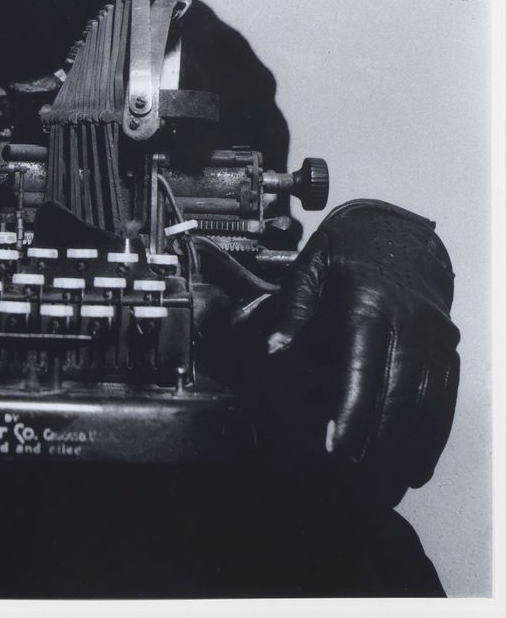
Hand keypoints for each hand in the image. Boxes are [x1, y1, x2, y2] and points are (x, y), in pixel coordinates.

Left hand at [267, 199, 459, 505]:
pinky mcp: (447, 349)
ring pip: (426, 404)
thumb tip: (272, 348)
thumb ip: (292, 308)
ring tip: (384, 488)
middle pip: (399, 394)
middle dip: (381, 445)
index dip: (354, 410)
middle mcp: (409, 322)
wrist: (397, 231)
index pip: (364, 366)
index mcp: (370, 302)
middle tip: (359, 487)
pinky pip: (443, 399)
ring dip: (407, 450)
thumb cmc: (346, 250)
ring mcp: (434, 337)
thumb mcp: (309, 266)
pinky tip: (415, 466)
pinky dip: (431, 435)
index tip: (340, 447)